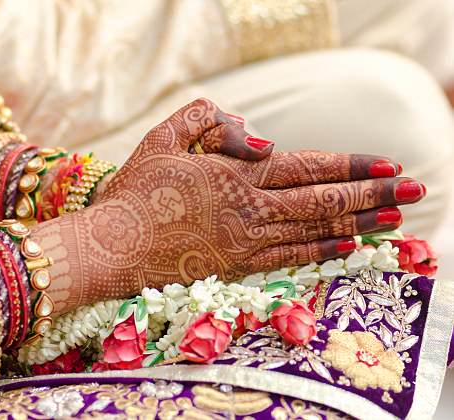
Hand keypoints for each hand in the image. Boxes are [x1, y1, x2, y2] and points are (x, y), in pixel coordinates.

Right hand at [34, 99, 424, 313]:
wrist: (114, 245)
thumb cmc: (135, 192)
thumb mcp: (164, 138)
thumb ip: (209, 119)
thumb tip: (260, 137)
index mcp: (233, 173)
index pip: (307, 166)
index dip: (351, 165)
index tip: (387, 165)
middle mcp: (249, 207)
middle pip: (323, 199)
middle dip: (373, 194)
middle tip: (415, 190)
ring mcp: (246, 239)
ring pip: (315, 229)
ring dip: (360, 223)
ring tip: (396, 219)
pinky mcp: (237, 266)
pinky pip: (291, 256)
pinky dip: (324, 250)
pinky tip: (349, 246)